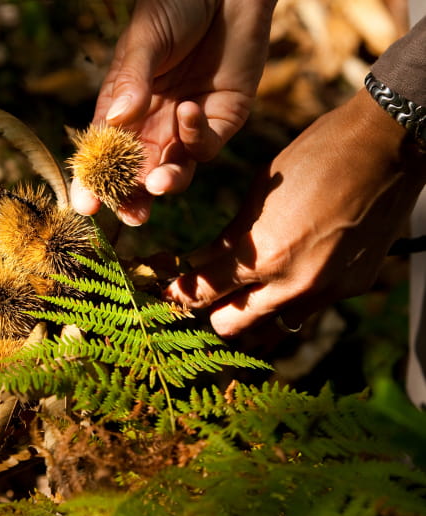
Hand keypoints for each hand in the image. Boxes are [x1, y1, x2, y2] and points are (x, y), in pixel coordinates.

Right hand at [71, 0, 275, 224]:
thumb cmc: (175, 6)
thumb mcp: (145, 40)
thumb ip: (132, 81)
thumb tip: (116, 119)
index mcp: (123, 107)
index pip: (104, 154)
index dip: (94, 182)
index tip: (85, 206)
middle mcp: (153, 123)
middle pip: (138, 175)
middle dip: (132, 199)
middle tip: (130, 215)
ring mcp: (187, 125)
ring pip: (175, 171)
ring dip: (166, 183)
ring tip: (160, 183)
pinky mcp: (223, 119)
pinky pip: (207, 145)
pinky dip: (196, 137)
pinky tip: (189, 110)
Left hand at [163, 88, 425, 336]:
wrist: (388, 149)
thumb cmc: (314, 159)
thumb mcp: (257, 194)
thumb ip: (228, 239)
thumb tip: (197, 263)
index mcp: (263, 255)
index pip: (204, 291)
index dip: (180, 290)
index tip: (168, 287)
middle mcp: (293, 284)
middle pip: (230, 325)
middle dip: (212, 310)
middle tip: (205, 291)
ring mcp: (326, 291)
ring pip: (270, 325)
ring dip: (251, 312)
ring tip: (243, 288)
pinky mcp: (351, 288)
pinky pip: (308, 308)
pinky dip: (290, 297)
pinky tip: (288, 272)